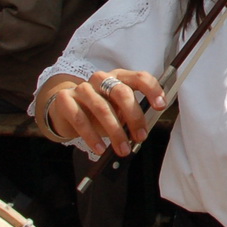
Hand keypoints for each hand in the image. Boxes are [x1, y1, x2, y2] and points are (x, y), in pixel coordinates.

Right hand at [46, 70, 166, 157]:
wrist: (65, 109)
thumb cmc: (98, 111)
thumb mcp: (117, 110)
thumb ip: (130, 115)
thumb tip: (141, 132)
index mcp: (119, 77)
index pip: (140, 77)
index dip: (152, 90)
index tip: (161, 106)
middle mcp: (101, 78)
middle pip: (121, 92)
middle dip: (134, 116)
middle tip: (141, 137)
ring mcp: (82, 88)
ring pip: (102, 108)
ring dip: (115, 132)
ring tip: (123, 150)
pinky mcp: (65, 99)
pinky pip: (80, 119)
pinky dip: (92, 136)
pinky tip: (100, 149)